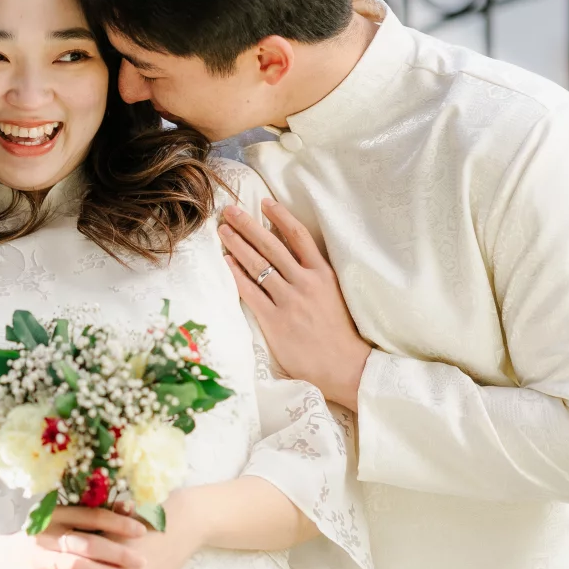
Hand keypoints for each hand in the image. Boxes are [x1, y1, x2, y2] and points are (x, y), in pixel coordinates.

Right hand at [0, 505, 147, 568]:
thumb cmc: (37, 542)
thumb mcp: (57, 524)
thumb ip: (88, 519)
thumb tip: (128, 506)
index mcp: (54, 515)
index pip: (91, 516)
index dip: (118, 523)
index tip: (141, 531)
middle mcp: (45, 535)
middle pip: (86, 542)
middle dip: (116, 552)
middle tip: (139, 560)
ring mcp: (36, 559)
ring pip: (75, 566)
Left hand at [219, 198, 370, 411]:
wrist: (346, 366)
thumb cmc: (341, 333)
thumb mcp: (335, 295)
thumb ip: (315, 276)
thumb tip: (292, 256)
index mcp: (323, 274)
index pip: (298, 235)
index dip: (280, 216)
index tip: (264, 202)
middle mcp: (305, 282)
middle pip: (271, 245)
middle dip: (248, 225)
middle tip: (229, 210)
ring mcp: (289, 301)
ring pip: (258, 265)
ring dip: (237, 244)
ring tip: (222, 230)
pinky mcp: (275, 321)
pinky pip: (250, 292)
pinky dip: (236, 275)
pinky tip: (226, 262)